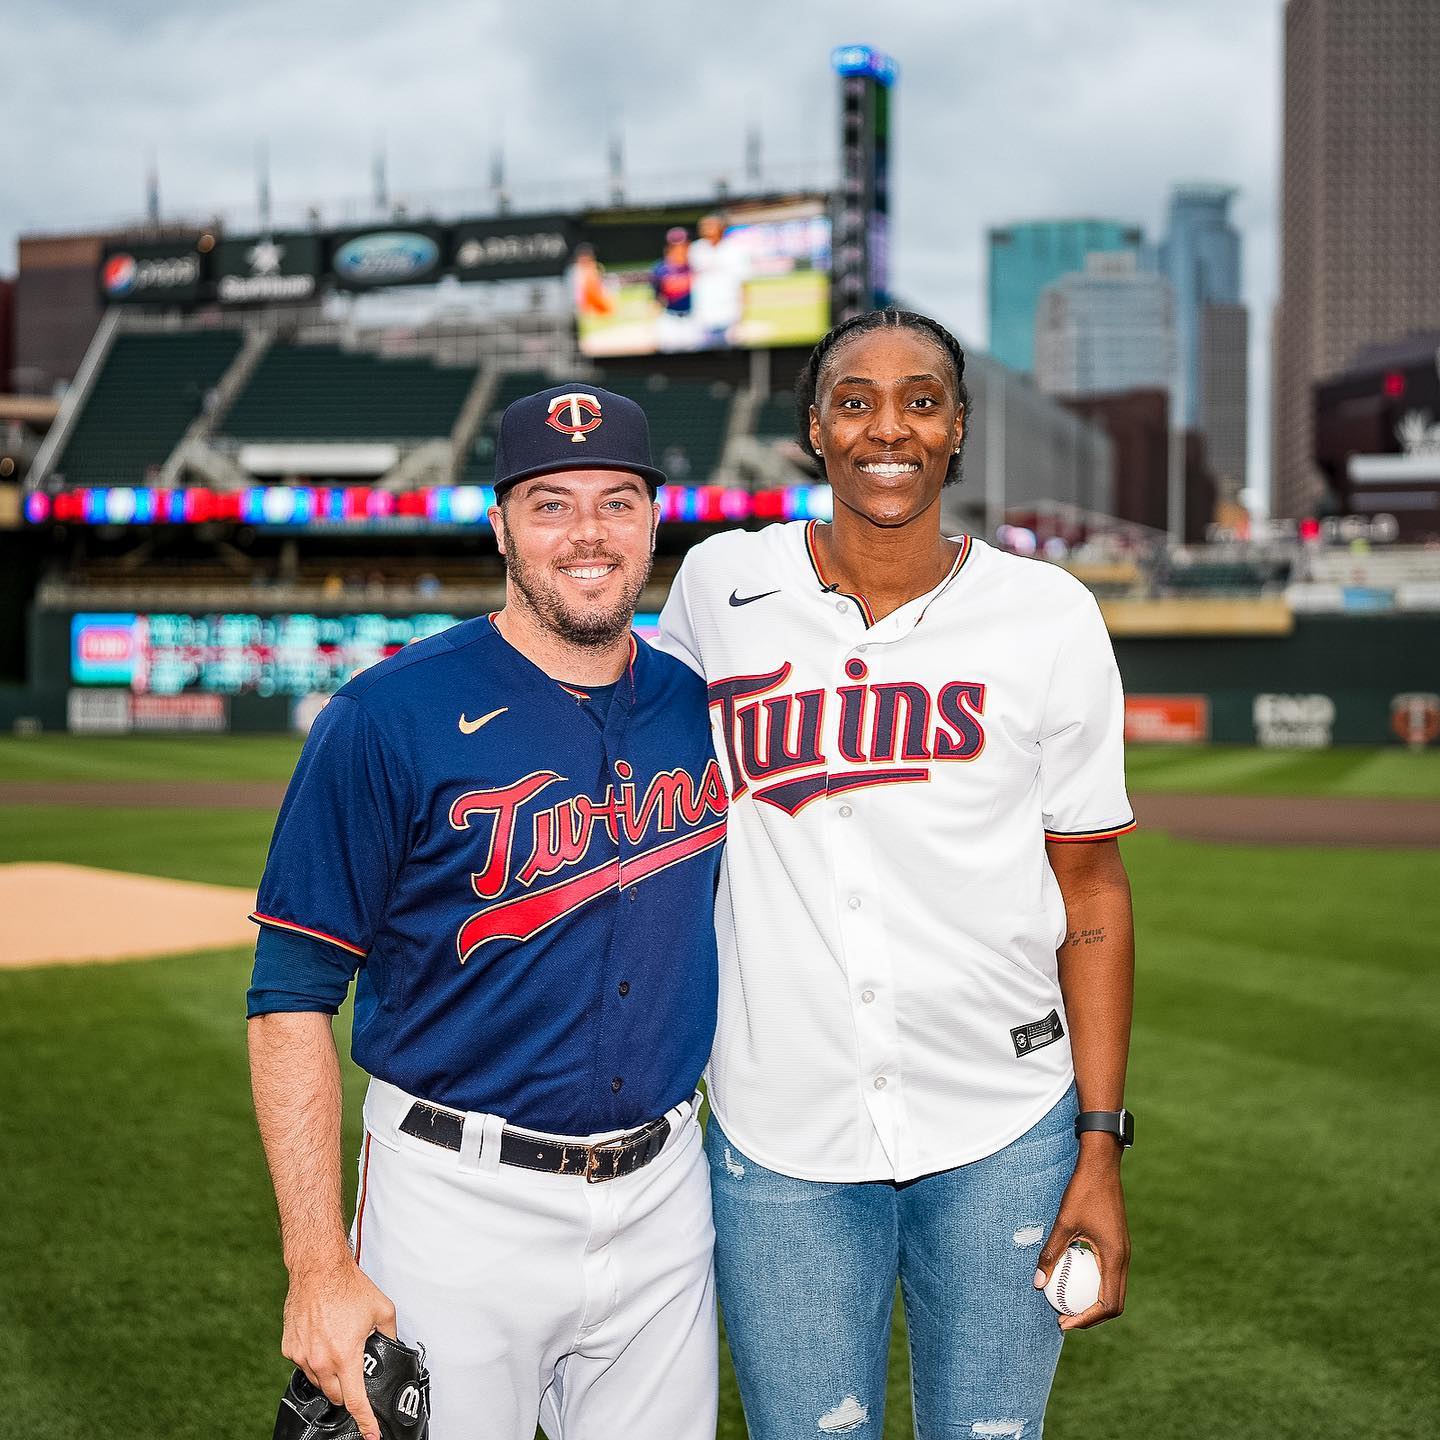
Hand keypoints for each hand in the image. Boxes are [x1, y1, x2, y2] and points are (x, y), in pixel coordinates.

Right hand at [282, 1251, 397, 1439]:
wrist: (318, 1268)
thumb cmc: (348, 1286)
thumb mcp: (382, 1310)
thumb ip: (389, 1334)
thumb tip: (392, 1347)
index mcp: (345, 1356)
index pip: (356, 1401)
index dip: (365, 1421)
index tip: (371, 1435)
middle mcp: (321, 1361)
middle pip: (336, 1394)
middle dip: (348, 1390)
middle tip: (356, 1371)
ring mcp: (302, 1356)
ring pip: (319, 1381)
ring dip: (331, 1374)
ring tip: (339, 1346)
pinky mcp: (290, 1348)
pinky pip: (304, 1365)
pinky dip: (315, 1360)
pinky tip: (323, 1339)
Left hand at [1033, 1139, 1129, 1330]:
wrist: (1101, 1165)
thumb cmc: (1083, 1191)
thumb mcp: (1063, 1222)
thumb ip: (1052, 1253)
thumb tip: (1037, 1284)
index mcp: (1115, 1258)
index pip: (1108, 1304)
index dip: (1087, 1319)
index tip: (1065, 1323)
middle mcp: (1123, 1259)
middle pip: (1114, 1303)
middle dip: (1091, 1316)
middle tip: (1064, 1319)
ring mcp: (1123, 1251)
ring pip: (1114, 1289)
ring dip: (1093, 1301)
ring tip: (1067, 1303)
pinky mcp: (1117, 1243)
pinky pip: (1109, 1273)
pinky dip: (1094, 1283)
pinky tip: (1072, 1277)